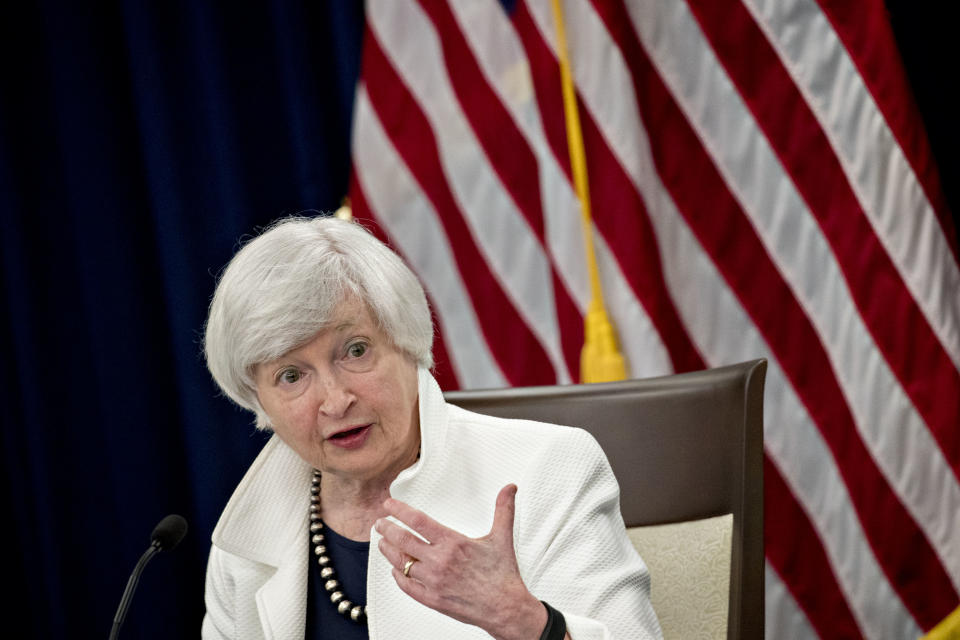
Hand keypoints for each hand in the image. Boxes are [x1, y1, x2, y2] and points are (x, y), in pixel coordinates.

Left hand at [375, 484, 547, 639]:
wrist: (505, 608)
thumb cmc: (502, 575)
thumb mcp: (502, 537)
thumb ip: (503, 510)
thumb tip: (509, 489)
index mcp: (453, 543)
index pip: (418, 521)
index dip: (399, 511)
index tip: (389, 505)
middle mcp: (440, 561)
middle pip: (403, 540)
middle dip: (387, 529)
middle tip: (380, 523)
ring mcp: (434, 581)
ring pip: (401, 563)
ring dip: (388, 551)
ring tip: (382, 543)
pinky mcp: (432, 599)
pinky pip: (407, 586)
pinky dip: (398, 576)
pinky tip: (395, 570)